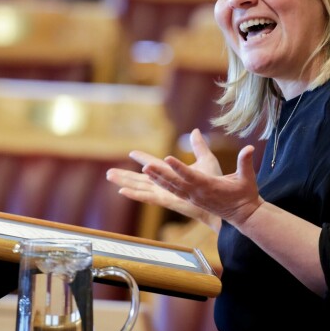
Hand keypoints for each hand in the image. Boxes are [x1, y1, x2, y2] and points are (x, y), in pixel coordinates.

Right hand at [107, 129, 223, 228]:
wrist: (220, 198)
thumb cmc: (215, 182)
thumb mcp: (206, 159)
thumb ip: (199, 146)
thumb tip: (195, 131)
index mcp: (173, 173)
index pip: (154, 164)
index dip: (143, 158)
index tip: (132, 152)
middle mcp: (165, 184)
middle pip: (141, 178)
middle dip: (125, 175)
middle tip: (109, 172)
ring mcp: (164, 192)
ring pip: (139, 186)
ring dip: (124, 181)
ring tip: (110, 176)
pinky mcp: (166, 200)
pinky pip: (147, 196)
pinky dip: (134, 194)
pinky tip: (122, 190)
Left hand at [140, 137, 262, 229]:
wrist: (243, 215)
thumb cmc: (246, 194)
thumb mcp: (247, 177)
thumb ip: (246, 162)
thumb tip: (250, 148)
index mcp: (210, 186)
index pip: (192, 175)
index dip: (179, 167)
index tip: (168, 159)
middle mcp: (198, 193)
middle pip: (176, 182)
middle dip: (160, 174)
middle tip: (145, 165)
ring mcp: (193, 197)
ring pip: (172, 188)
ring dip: (157, 179)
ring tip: (144, 169)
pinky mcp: (192, 199)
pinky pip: (173, 192)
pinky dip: (162, 185)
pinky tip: (153, 179)